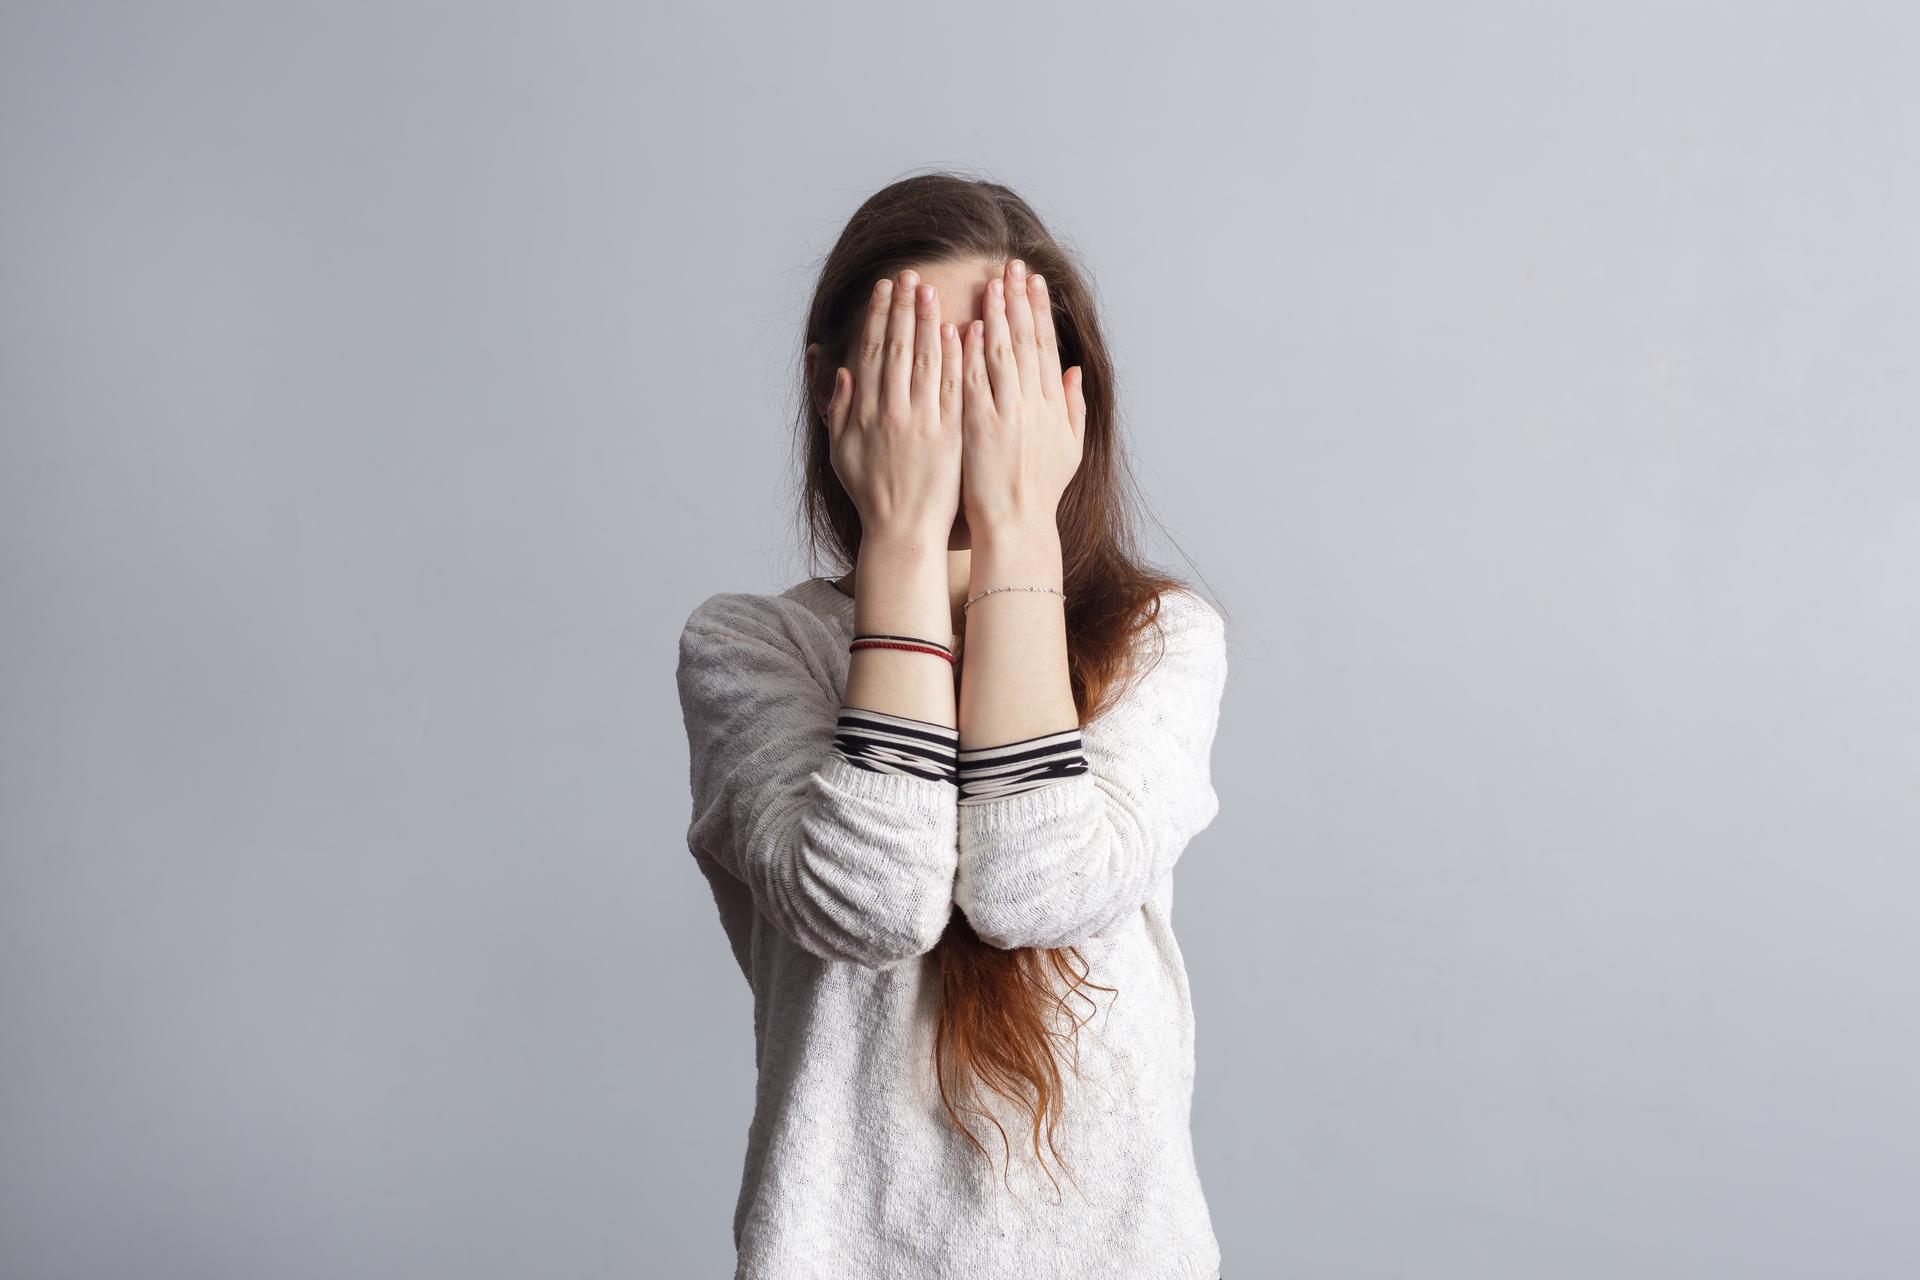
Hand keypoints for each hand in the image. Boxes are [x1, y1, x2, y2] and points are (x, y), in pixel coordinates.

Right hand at [824, 269, 962, 542]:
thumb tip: (843, 374)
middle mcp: (892, 412)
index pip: (873, 352)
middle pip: (898, 348)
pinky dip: (955, 358)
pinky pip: (952, 388)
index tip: (885, 289)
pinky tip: (960, 330)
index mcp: (865, 412)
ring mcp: (922, 422)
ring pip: (925, 361)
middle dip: (904, 308)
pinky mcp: (949, 435)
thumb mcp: (842, 453)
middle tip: (910, 275)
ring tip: (931, 290)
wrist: (903, 531)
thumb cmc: (872, 495)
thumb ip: (839, 412)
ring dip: (928, 322)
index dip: (879, 316)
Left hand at [959, 258, 1086, 537]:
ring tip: (990, 282)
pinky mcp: (979, 427)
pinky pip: (975, 383)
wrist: (1018, 525)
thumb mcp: (1070, 449)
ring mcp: (1006, 414)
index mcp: (1053, 406)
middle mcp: (1032, 405)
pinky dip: (973, 355)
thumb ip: (1073, 407)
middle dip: (1018, 299)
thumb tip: (1074, 371)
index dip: (1039, 310)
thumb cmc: (1040, 492)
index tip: (1033, 281)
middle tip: (1012, 265)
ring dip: (996, 316)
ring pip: (1001, 354)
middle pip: (1025, 341)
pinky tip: (969, 326)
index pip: (1045, 346)